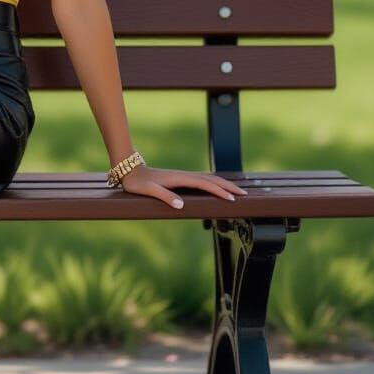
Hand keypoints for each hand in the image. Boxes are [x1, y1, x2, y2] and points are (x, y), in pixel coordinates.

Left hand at [118, 164, 247, 209]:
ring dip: (222, 184)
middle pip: (210, 179)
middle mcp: (183, 176)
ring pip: (207, 179)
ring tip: (236, 192)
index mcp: (179, 178)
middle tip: (245, 194)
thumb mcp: (148, 190)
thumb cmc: (137, 182)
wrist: (129, 169)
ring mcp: (182, 176)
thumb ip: (164, 196)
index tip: (232, 199)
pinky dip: (213, 184)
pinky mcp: (179, 179)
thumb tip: (181, 205)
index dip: (218, 191)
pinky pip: (201, 181)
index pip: (204, 184)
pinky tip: (216, 188)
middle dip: (228, 186)